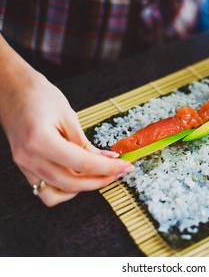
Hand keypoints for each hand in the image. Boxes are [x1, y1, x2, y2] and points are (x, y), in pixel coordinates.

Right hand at [0, 36, 133, 205]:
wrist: (9, 87)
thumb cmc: (37, 94)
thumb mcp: (68, 115)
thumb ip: (85, 143)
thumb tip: (107, 160)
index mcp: (41, 141)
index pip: (83, 164)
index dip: (109, 168)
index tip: (126, 166)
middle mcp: (29, 158)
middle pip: (71, 184)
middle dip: (101, 181)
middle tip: (119, 171)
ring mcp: (23, 165)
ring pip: (56, 194)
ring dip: (82, 188)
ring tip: (100, 175)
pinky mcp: (24, 166)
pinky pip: (44, 189)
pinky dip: (64, 188)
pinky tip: (79, 176)